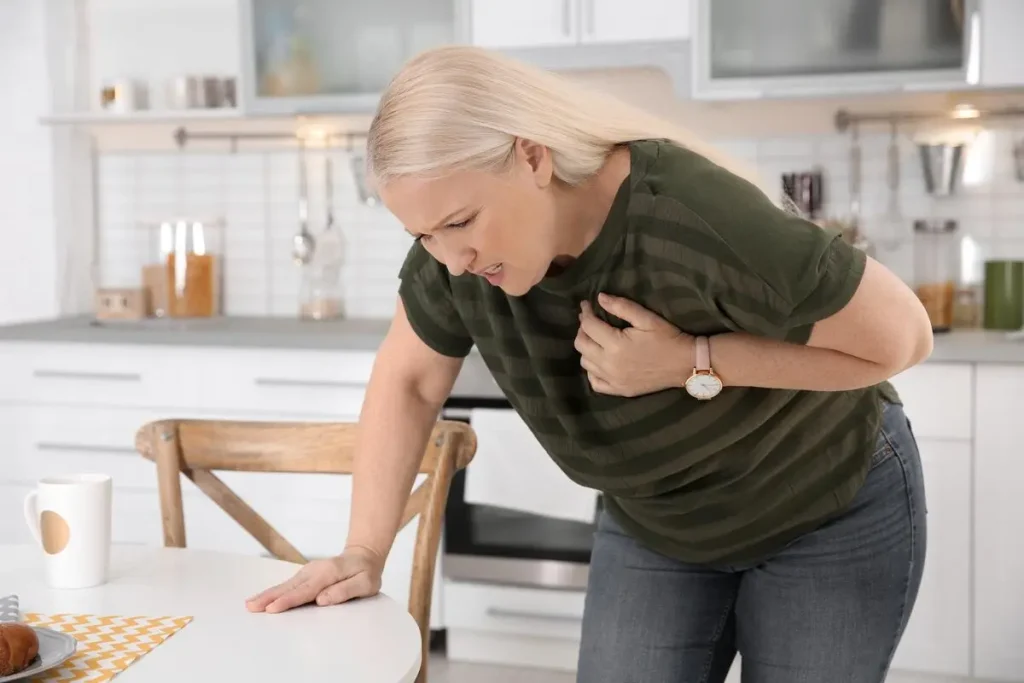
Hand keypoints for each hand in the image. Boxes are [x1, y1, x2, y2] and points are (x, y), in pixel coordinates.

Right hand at [245, 545, 383, 613]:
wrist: (363, 556)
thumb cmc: (366, 573)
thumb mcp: (365, 583)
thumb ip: (345, 590)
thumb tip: (322, 599)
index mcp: (329, 574)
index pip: (306, 591)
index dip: (288, 601)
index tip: (273, 608)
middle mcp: (315, 571)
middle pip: (290, 587)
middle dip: (270, 597)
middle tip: (252, 607)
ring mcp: (308, 572)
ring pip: (285, 585)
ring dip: (267, 594)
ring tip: (250, 604)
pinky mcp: (305, 575)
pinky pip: (288, 585)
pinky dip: (274, 591)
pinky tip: (262, 598)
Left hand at [575, 293, 693, 396]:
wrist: (685, 364)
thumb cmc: (667, 338)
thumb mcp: (647, 318)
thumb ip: (622, 307)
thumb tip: (599, 297)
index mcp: (616, 345)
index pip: (589, 326)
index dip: (585, 313)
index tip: (587, 305)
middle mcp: (610, 364)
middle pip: (581, 345)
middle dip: (583, 330)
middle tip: (590, 321)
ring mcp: (613, 380)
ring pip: (585, 363)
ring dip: (586, 349)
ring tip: (595, 339)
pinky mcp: (619, 390)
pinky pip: (594, 382)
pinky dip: (592, 371)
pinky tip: (599, 362)